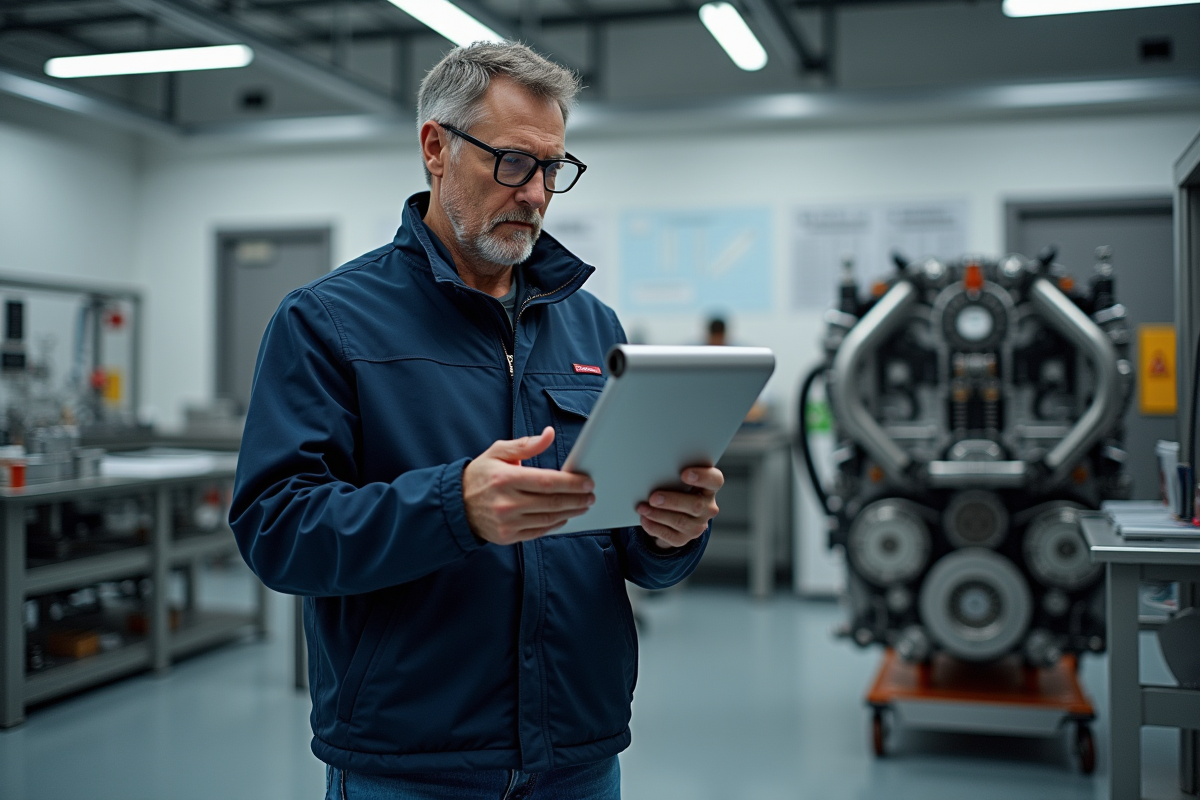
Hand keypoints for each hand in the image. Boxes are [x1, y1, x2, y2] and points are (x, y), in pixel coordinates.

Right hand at [463, 427, 595, 544]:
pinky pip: (538, 532)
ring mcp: (507, 522)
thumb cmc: (480, 475)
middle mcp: (506, 502)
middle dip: (576, 499)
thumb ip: (526, 445)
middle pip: (551, 502)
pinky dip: (555, 524)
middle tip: (590, 495)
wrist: (456, 504)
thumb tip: (549, 434)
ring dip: (570, 512)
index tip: (587, 482)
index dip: (570, 483)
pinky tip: (564, 516)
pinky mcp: (507, 536)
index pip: (546, 482)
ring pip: (548, 518)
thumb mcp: (497, 452)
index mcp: (505, 479)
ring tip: (583, 505)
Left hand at [636, 467, 722, 549]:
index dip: (703, 477)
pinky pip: (669, 535)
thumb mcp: (680, 480)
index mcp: (710, 488)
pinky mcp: (684, 538)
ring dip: (658, 515)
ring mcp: (698, 525)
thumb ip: (675, 475)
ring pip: (680, 521)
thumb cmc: (677, 489)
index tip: (684, 474)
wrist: (675, 513)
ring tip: (642, 508)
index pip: (715, 480)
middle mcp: (708, 508)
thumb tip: (654, 475)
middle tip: (653, 498)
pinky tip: (645, 519)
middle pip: (696, 505)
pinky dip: (654, 527)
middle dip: (672, 501)